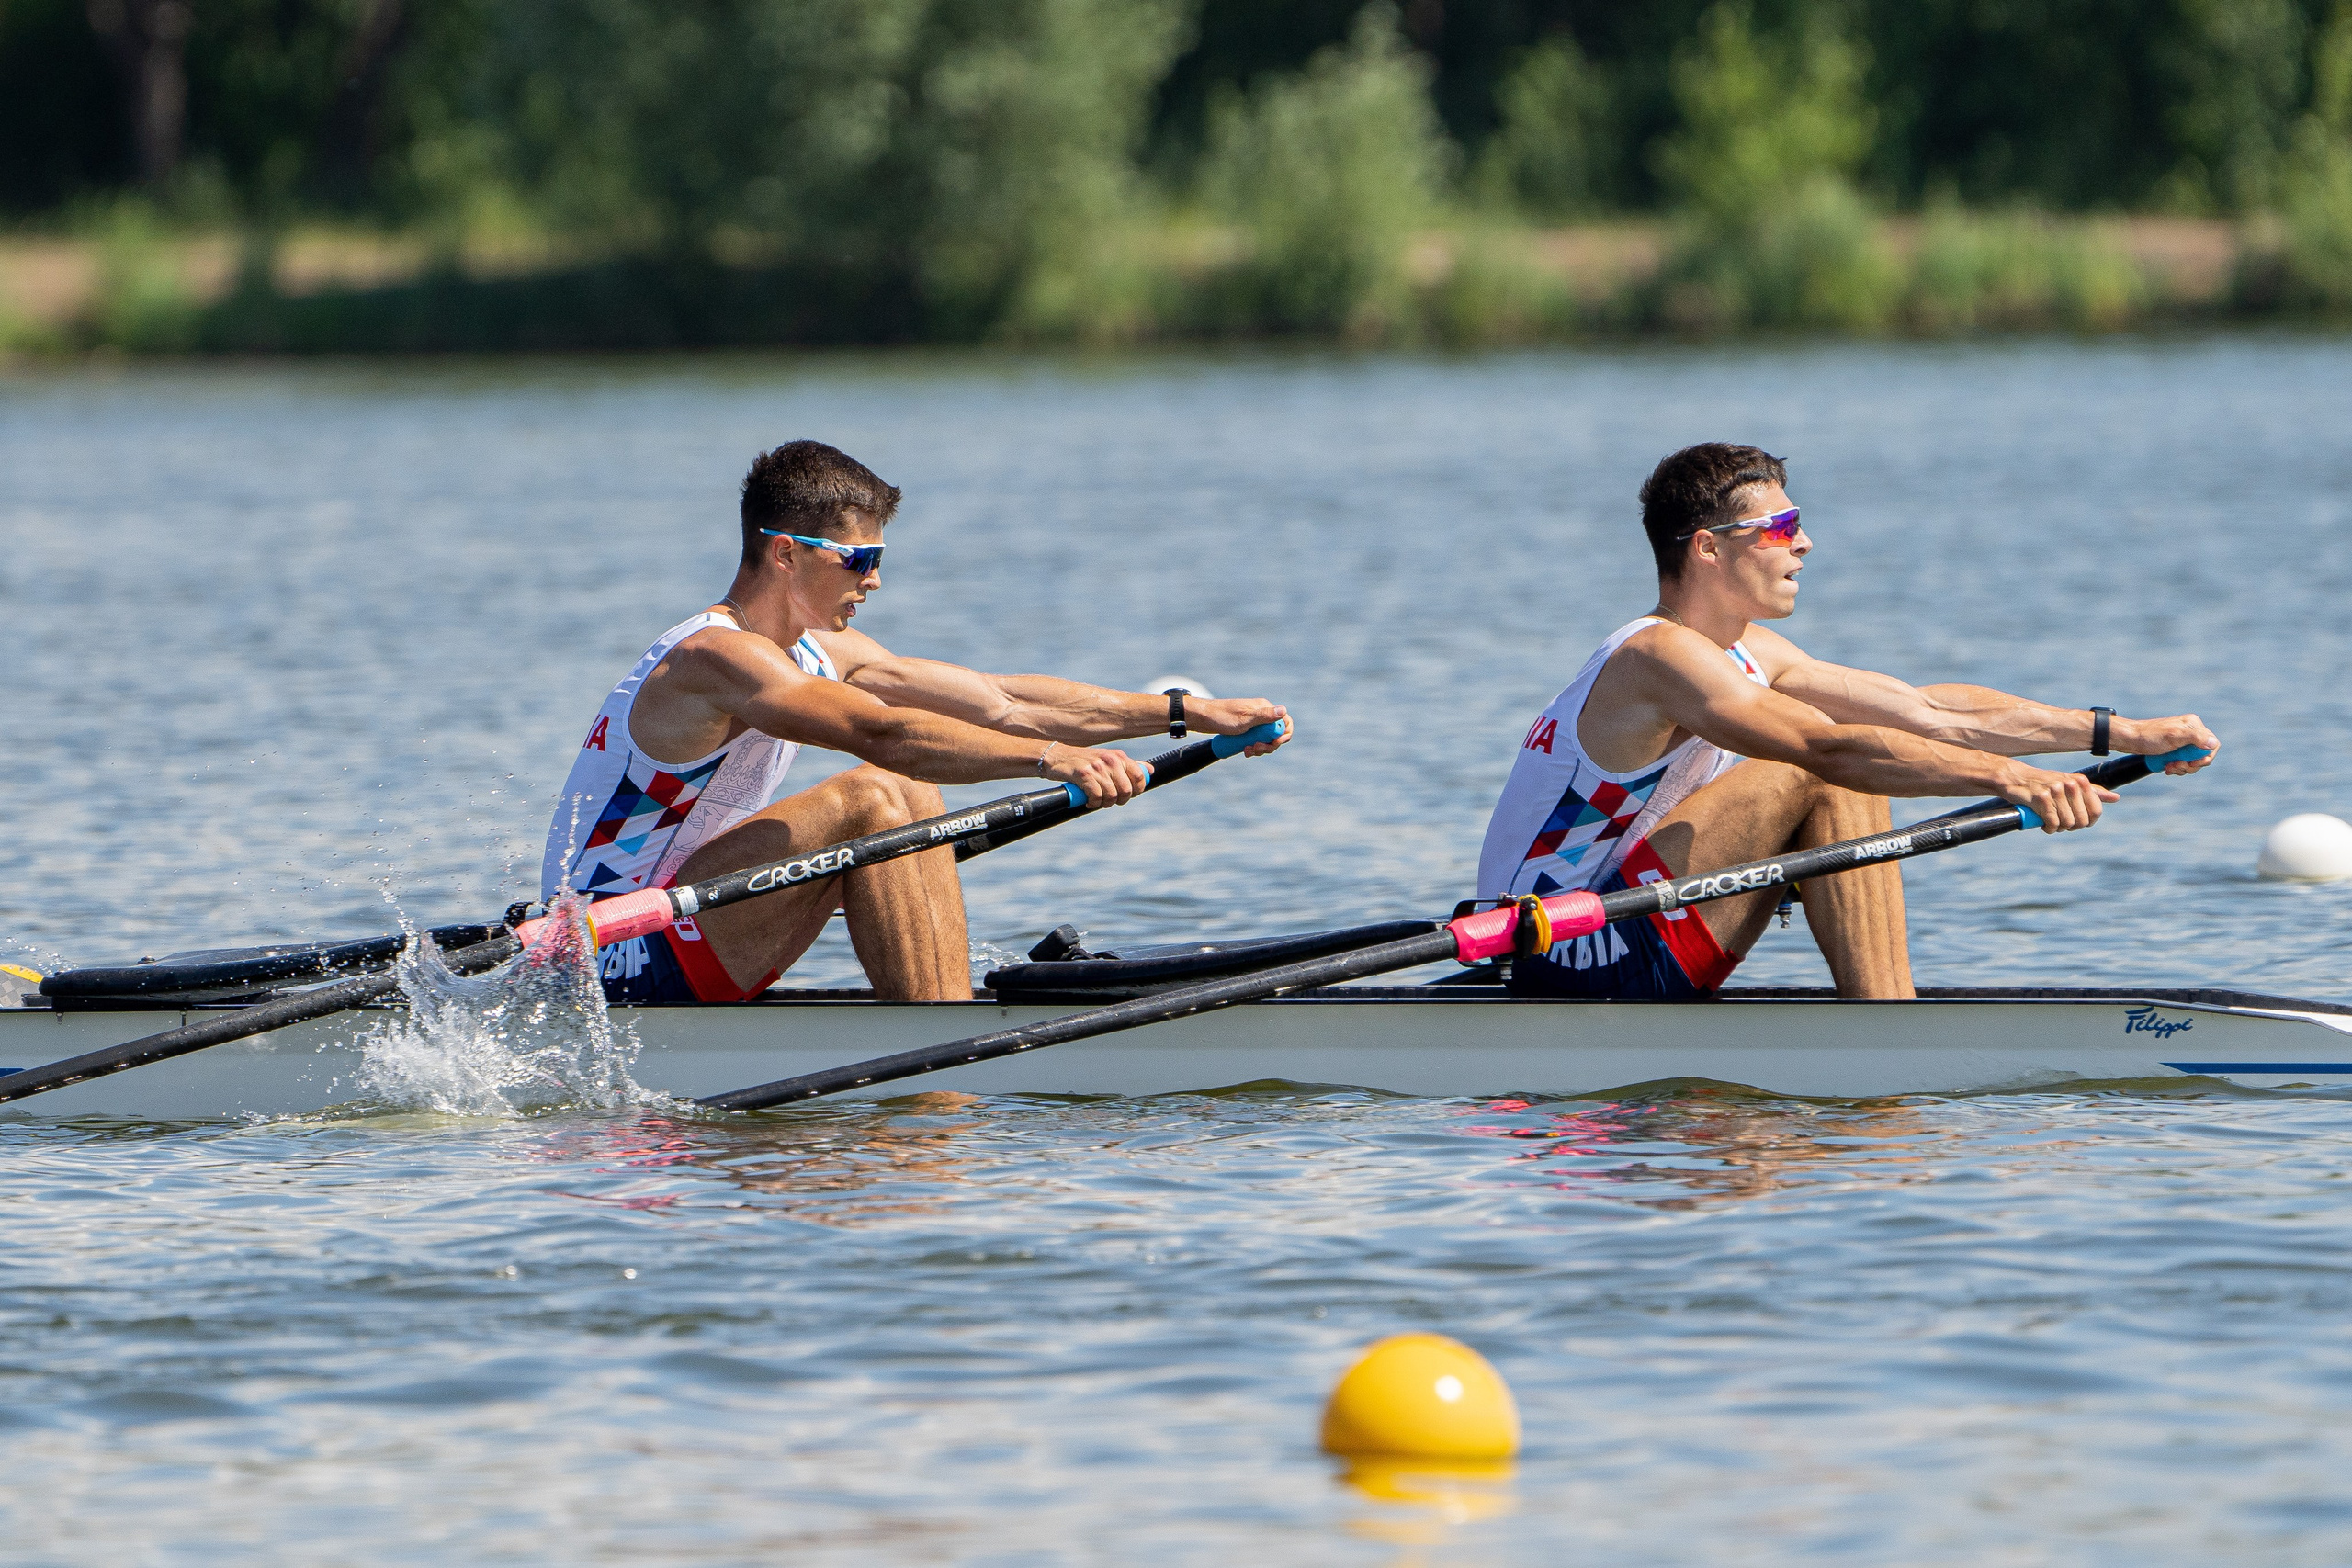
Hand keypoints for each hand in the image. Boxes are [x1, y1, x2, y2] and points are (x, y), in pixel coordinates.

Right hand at [1044, 743, 1154, 804]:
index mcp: (1118, 756)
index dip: (1136, 791)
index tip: (1126, 795)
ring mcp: (1097, 767)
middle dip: (1119, 800)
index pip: (1139, 776)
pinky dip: (1093, 803)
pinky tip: (1088, 801)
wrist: (1056, 757)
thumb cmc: (1084, 761)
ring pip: (1111, 796)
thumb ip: (1129, 765)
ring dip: (1104, 803)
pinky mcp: (1084, 775)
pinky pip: (1096, 797)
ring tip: (1097, 800)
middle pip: (1126, 790)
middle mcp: (1110, 760)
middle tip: (1109, 800)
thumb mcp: (1108, 759)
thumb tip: (1150, 771)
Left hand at [1189, 697, 1293, 755]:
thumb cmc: (1221, 718)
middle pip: (1276, 733)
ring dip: (1260, 748)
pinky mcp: (1245, 729)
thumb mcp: (1245, 720)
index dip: (1284, 735)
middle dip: (1269, 745)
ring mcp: (1253, 722)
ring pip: (1265, 739)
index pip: (1284, 721)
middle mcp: (1260, 713)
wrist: (1202, 718)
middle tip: (1256, 749)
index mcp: (1264, 708)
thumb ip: (1264, 716)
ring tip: (1247, 752)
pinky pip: (1256, 740)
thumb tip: (1283, 710)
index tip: (1275, 743)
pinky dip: (1253, 748)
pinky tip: (1245, 752)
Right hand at [1998, 762, 2118, 831]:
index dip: (2087, 821)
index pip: (2096, 810)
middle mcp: (2070, 784)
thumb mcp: (2070, 784)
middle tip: (2060, 823)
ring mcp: (2056, 790)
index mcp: (2080, 781)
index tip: (2076, 822)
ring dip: (2058, 828)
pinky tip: (2043, 825)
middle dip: (2071, 827)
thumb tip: (2116, 798)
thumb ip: (2093, 792)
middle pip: (2081, 820)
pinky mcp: (2041, 798)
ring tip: (2050, 823)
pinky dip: (2048, 828)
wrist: (2016, 778)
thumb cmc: (2044, 782)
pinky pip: (2052, 823)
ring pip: (2067, 823)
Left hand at [2118, 713, 2218, 775]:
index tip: (2192, 764)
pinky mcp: (2174, 748)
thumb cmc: (2149, 737)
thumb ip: (2195, 737)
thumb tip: (2213, 743)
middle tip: (2176, 766)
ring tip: (2169, 767)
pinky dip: (2177, 767)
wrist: (2130, 740)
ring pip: (2192, 760)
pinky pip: (2183, 761)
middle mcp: (2190, 731)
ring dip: (2182, 768)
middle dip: (2191, 765)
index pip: (2212, 745)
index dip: (2205, 758)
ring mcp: (2182, 740)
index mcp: (2194, 725)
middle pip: (2202, 755)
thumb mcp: (2173, 737)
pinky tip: (2167, 767)